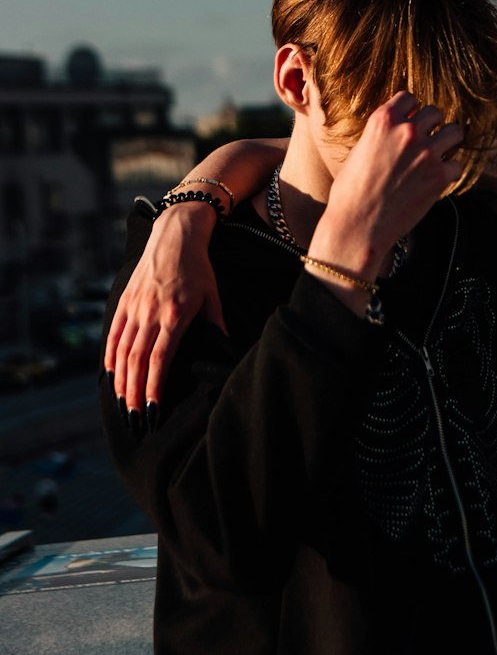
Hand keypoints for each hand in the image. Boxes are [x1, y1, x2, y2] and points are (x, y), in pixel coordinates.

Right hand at [105, 204, 224, 413]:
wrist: (175, 235)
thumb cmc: (199, 267)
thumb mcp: (213, 295)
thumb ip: (217, 326)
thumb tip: (229, 351)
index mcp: (175, 314)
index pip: (161, 359)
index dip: (155, 388)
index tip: (154, 411)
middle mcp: (151, 313)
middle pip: (137, 361)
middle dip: (135, 394)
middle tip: (135, 419)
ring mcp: (135, 307)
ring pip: (122, 351)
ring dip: (121, 381)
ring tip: (123, 406)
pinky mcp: (124, 300)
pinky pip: (113, 334)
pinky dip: (109, 357)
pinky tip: (110, 376)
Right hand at [305, 92, 463, 307]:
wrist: (358, 226)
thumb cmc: (350, 193)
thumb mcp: (359, 151)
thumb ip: (381, 135)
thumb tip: (396, 129)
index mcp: (383, 120)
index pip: (409, 97)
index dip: (411, 110)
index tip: (411, 121)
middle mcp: (407, 131)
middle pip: (435, 112)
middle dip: (432, 125)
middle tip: (427, 140)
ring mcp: (426, 153)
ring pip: (455, 132)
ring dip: (448, 142)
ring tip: (441, 154)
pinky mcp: (439, 176)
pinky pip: (457, 165)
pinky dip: (449, 172)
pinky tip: (437, 180)